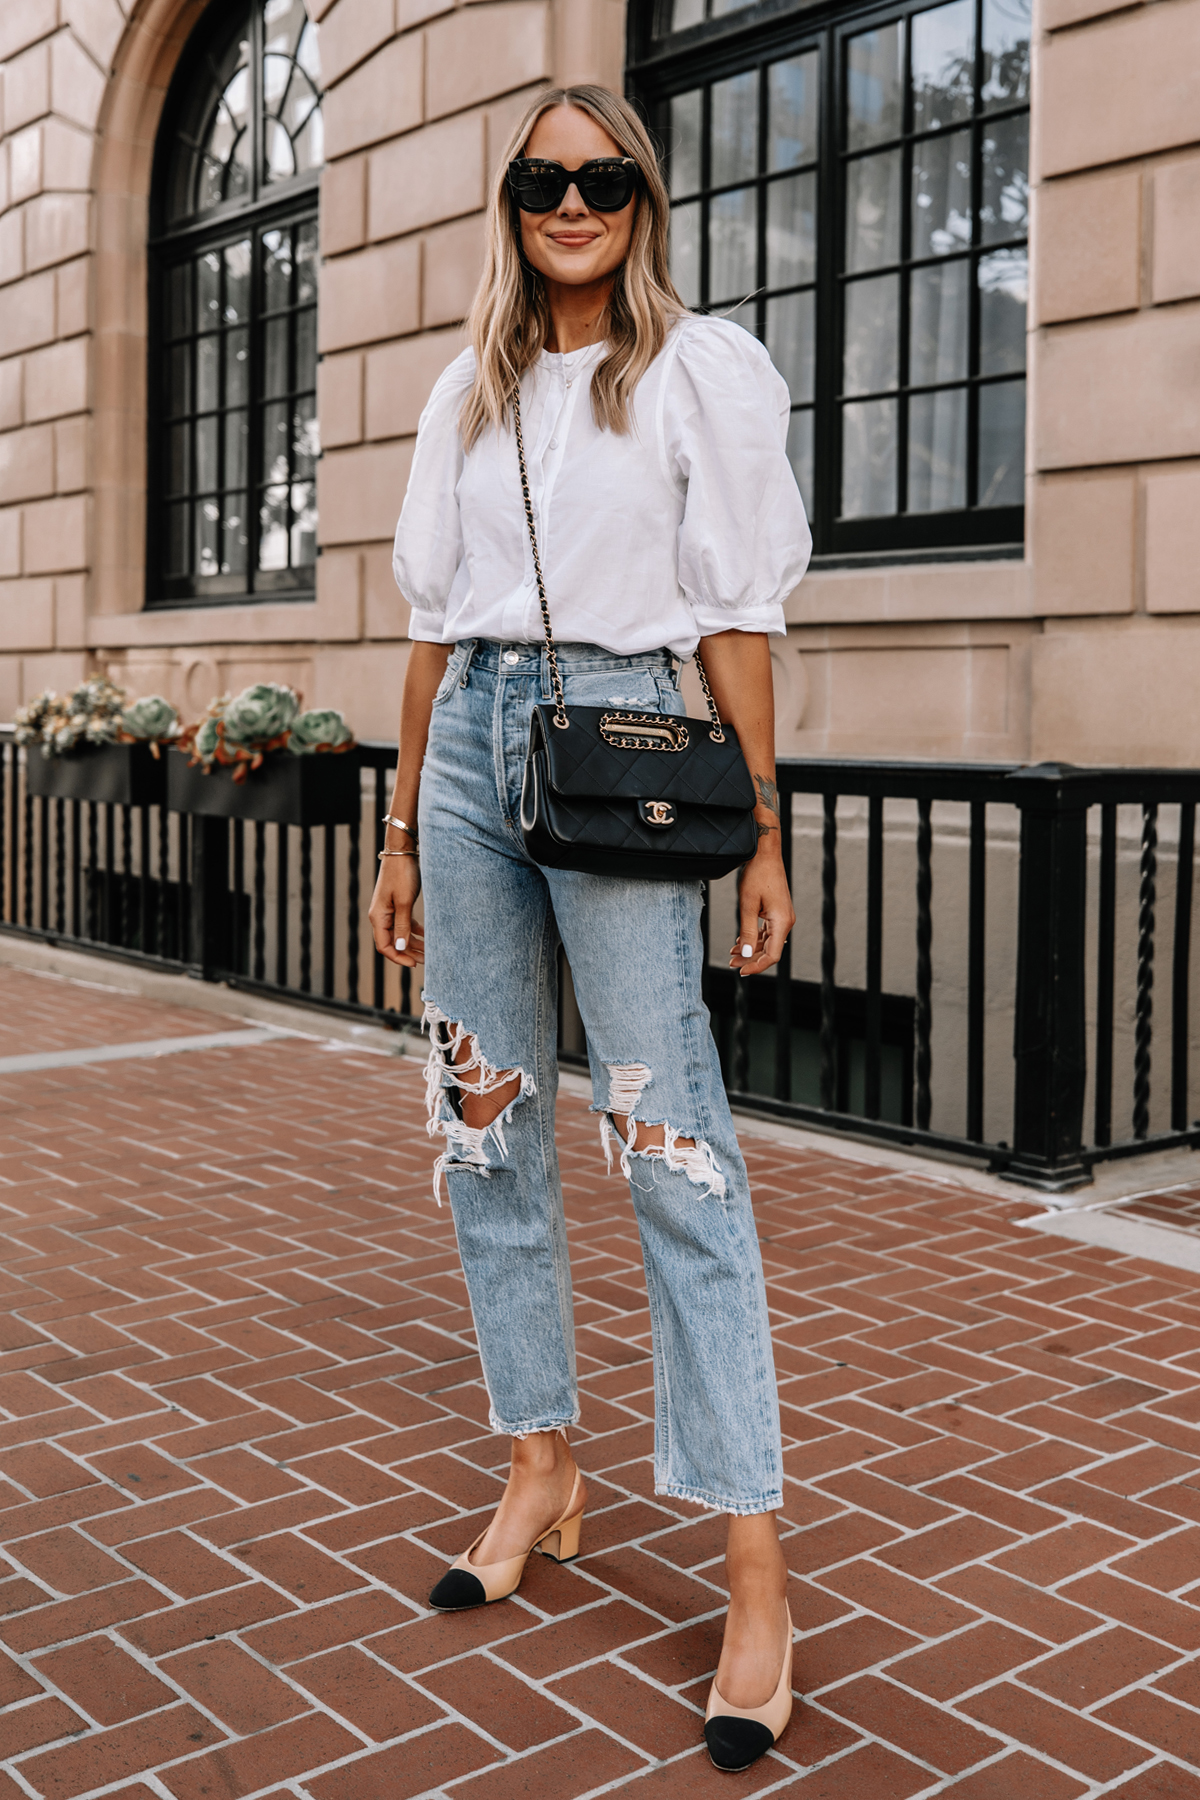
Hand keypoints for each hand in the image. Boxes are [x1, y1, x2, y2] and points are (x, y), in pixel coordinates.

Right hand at [369, 856, 424, 968]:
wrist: (402, 851)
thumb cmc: (402, 874)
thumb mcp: (405, 902)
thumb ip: (402, 926)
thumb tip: (399, 948)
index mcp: (378, 917)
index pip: (384, 946)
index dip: (399, 957)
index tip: (414, 964)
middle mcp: (380, 915)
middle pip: (392, 942)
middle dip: (408, 953)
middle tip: (426, 960)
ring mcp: (388, 910)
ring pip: (399, 934)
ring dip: (413, 943)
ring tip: (429, 951)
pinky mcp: (396, 904)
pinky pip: (404, 924)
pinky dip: (414, 931)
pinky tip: (426, 935)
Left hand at [728, 844, 793, 976]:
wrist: (765, 855)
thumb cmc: (757, 875)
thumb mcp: (747, 906)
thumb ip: (747, 932)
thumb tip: (746, 955)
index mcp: (782, 922)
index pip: (772, 955)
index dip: (757, 966)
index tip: (741, 970)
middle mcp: (786, 921)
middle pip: (770, 951)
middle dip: (751, 959)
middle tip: (732, 963)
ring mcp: (782, 917)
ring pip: (767, 942)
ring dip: (750, 949)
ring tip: (732, 954)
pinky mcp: (777, 913)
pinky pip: (767, 932)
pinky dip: (754, 938)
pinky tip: (740, 942)